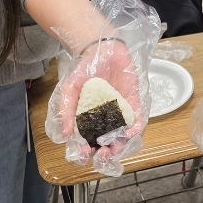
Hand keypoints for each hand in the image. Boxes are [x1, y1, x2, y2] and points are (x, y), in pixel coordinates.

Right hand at [49, 38, 147, 173]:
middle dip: (106, 153)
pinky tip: (129, 131)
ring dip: (121, 144)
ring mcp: (120, 112)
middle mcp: (105, 120)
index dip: (86, 151)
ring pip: (123, 135)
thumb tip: (65, 135)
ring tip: (115, 146)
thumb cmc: (83, 70)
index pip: (88, 142)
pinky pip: (137, 118)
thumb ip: (66, 110)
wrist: (101, 49)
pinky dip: (135, 127)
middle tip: (103, 152)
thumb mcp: (69, 89)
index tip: (85, 151)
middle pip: (108, 144)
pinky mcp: (133, 101)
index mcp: (88, 121)